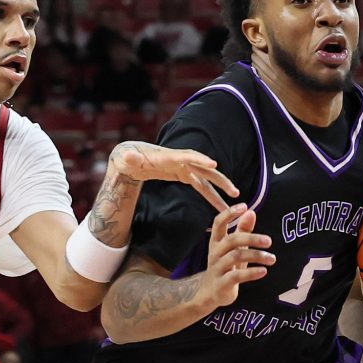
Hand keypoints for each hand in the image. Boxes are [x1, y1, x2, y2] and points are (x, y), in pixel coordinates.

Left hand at [109, 141, 239, 213]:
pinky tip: (220, 206)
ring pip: (206, 180)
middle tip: (234, 192)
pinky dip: (210, 195)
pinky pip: (200, 186)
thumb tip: (129, 157)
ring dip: (220, 192)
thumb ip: (130, 159)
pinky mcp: (183, 174)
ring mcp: (184, 167)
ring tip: (233, 205)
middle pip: (205, 170)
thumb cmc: (128, 157)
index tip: (214, 165)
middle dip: (220, 180)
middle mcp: (181, 160)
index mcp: (169, 156)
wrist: (131, 157)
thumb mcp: (127, 159)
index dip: (200, 160)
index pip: (187, 156)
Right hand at [198, 203, 273, 309]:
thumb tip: (251, 212)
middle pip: (232, 240)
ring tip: (272, 259)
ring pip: (236, 257)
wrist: (210, 293)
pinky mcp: (222, 283)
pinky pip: (236, 276)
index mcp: (216, 242)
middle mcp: (215, 253)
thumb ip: (242, 230)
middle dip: (252, 238)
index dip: (229, 213)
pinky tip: (263, 271)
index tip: (244, 206)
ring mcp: (217, 268)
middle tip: (269, 241)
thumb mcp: (234, 248)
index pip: (218, 223)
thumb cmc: (225, 266)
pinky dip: (251, 273)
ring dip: (256, 256)